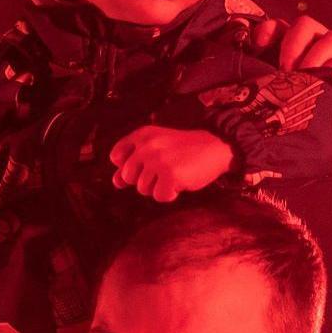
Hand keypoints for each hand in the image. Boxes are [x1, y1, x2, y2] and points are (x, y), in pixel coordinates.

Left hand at [107, 126, 232, 201]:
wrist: (215, 147)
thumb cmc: (184, 150)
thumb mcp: (157, 149)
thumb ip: (134, 162)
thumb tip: (116, 182)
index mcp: (142, 135)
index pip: (116, 156)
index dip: (128, 167)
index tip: (145, 166)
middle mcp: (147, 146)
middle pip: (128, 176)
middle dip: (144, 179)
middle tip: (163, 171)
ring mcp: (158, 160)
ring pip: (143, 189)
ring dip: (158, 187)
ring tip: (174, 174)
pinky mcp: (170, 175)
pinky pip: (159, 197)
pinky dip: (170, 195)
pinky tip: (180, 182)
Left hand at [256, 12, 331, 175]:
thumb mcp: (309, 129)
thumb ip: (287, 118)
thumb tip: (248, 130)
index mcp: (314, 62)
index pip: (287, 32)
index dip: (270, 31)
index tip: (256, 46)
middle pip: (306, 26)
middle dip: (289, 42)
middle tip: (285, 72)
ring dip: (315, 53)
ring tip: (307, 76)